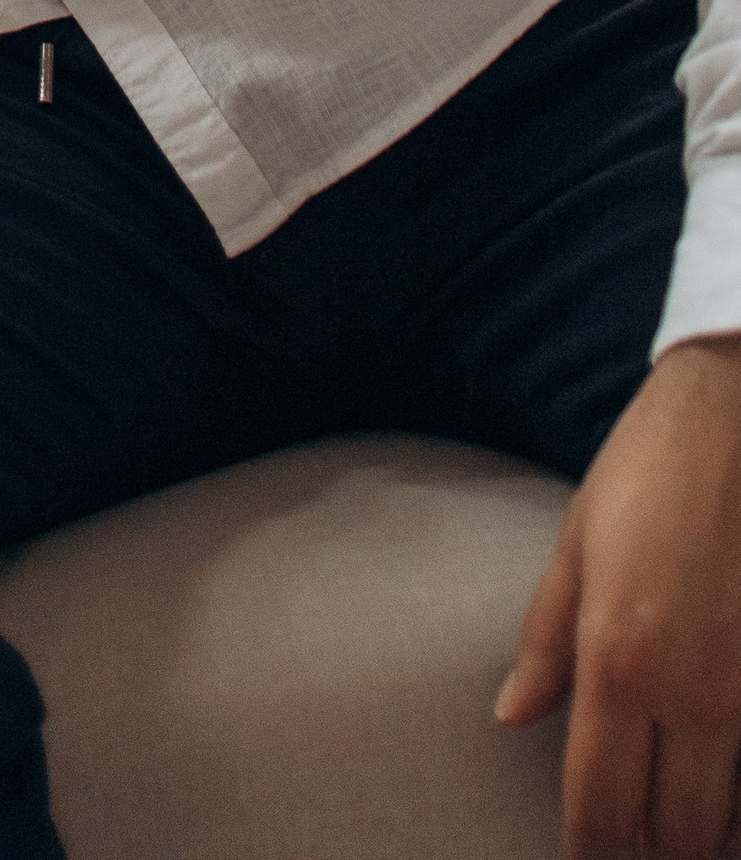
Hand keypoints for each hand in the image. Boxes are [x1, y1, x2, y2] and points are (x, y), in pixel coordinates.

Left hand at [498, 337, 740, 857]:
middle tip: (626, 854)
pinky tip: (722, 795)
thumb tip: (512, 716)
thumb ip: (545, 643)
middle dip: (649, 859)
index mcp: (618, 661)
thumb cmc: (646, 471)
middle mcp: (691, 692)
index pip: (601, 804)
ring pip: (730, 818)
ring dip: (702, 841)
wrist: (732, 415)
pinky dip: (739, 795)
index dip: (590, 855)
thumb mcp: (576, 544)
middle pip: (677, 834)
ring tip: (675, 838)